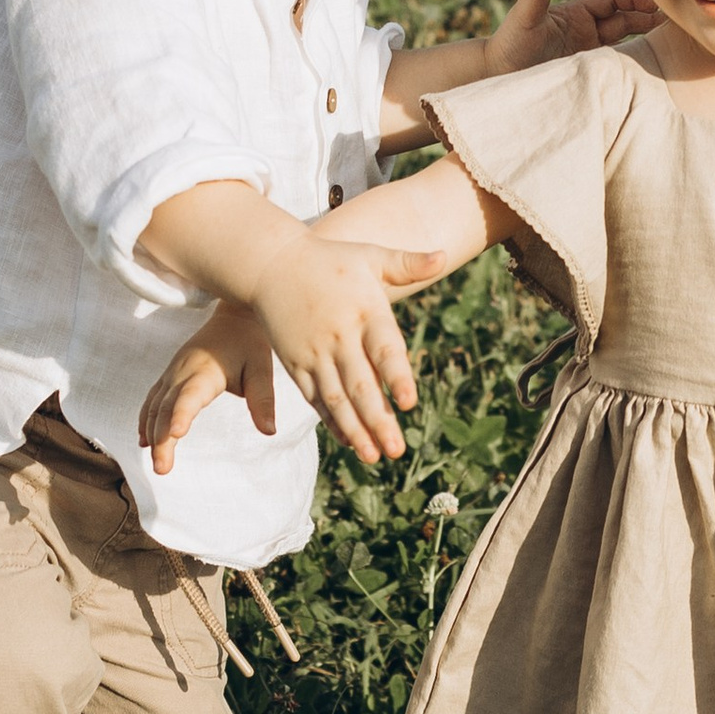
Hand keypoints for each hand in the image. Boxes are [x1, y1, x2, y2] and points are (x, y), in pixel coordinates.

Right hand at [141, 304, 272, 475]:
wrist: (233, 316)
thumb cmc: (249, 344)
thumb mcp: (261, 368)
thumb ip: (263, 399)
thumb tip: (270, 431)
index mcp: (206, 371)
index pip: (190, 396)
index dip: (181, 414)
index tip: (176, 434)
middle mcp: (183, 372)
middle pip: (167, 408)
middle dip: (162, 439)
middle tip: (162, 469)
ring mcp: (172, 372)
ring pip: (155, 406)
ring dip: (152, 434)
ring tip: (157, 463)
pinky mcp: (169, 375)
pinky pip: (152, 399)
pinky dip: (146, 420)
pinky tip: (144, 441)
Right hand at [190, 228, 453, 466]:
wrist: (270, 264)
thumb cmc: (329, 260)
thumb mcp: (369, 256)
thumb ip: (408, 263)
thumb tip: (444, 257)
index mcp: (365, 310)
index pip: (384, 349)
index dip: (396, 376)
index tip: (409, 403)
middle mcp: (339, 335)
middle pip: (360, 384)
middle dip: (378, 420)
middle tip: (396, 450)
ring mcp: (315, 352)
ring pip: (335, 398)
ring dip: (355, 429)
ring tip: (373, 457)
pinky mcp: (296, 363)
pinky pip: (315, 397)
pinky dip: (331, 420)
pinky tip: (349, 441)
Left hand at [483, 0, 658, 77]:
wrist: (496, 76)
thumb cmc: (508, 44)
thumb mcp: (524, 17)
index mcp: (575, 12)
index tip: (654, 5)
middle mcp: (584, 29)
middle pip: (624, 18)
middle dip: (648, 17)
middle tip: (676, 21)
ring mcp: (587, 50)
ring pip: (624, 39)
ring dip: (645, 38)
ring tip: (672, 40)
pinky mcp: (587, 70)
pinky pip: (616, 63)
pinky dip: (633, 61)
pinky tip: (651, 66)